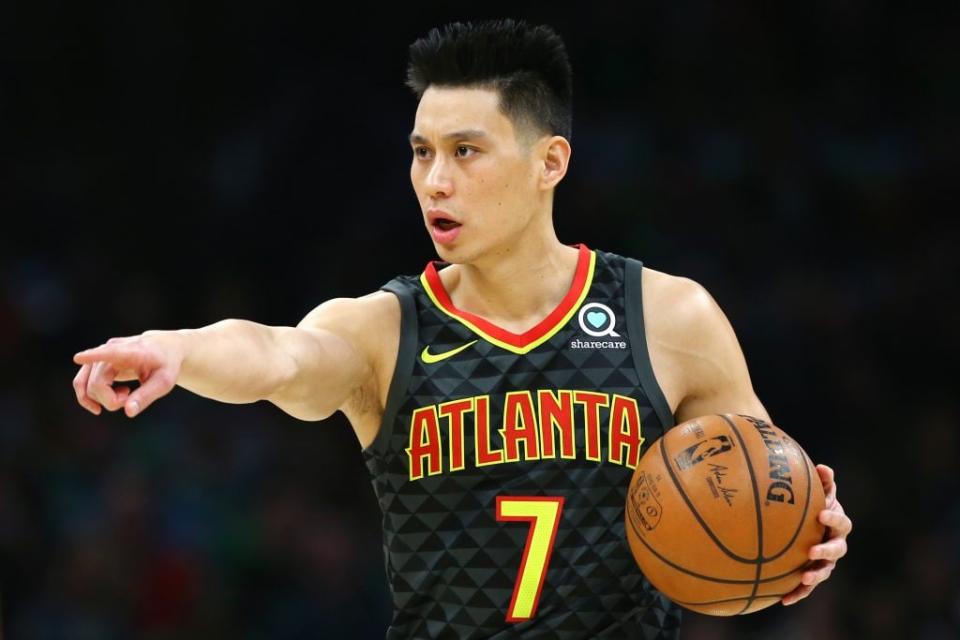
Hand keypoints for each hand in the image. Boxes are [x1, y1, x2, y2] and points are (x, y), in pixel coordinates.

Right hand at [72, 331, 183, 417]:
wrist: (163, 348)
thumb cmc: (166, 364)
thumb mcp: (164, 382)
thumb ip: (146, 396)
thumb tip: (128, 412)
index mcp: (131, 351)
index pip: (110, 353)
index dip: (93, 356)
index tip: (79, 358)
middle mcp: (111, 349)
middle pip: (96, 384)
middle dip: (110, 401)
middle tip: (130, 399)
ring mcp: (100, 355)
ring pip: (84, 384)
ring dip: (101, 399)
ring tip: (125, 396)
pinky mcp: (95, 362)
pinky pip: (81, 382)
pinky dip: (89, 397)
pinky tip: (110, 401)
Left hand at [781, 463, 851, 605]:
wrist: (807, 524)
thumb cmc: (812, 505)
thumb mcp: (817, 492)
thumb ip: (822, 482)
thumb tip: (823, 467)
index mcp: (837, 524)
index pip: (841, 522)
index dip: (833, 518)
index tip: (821, 514)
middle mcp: (835, 545)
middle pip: (837, 550)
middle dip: (826, 551)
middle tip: (812, 550)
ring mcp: (825, 562)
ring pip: (824, 571)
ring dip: (815, 576)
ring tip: (803, 577)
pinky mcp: (812, 574)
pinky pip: (806, 587)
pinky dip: (797, 593)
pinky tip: (783, 599)